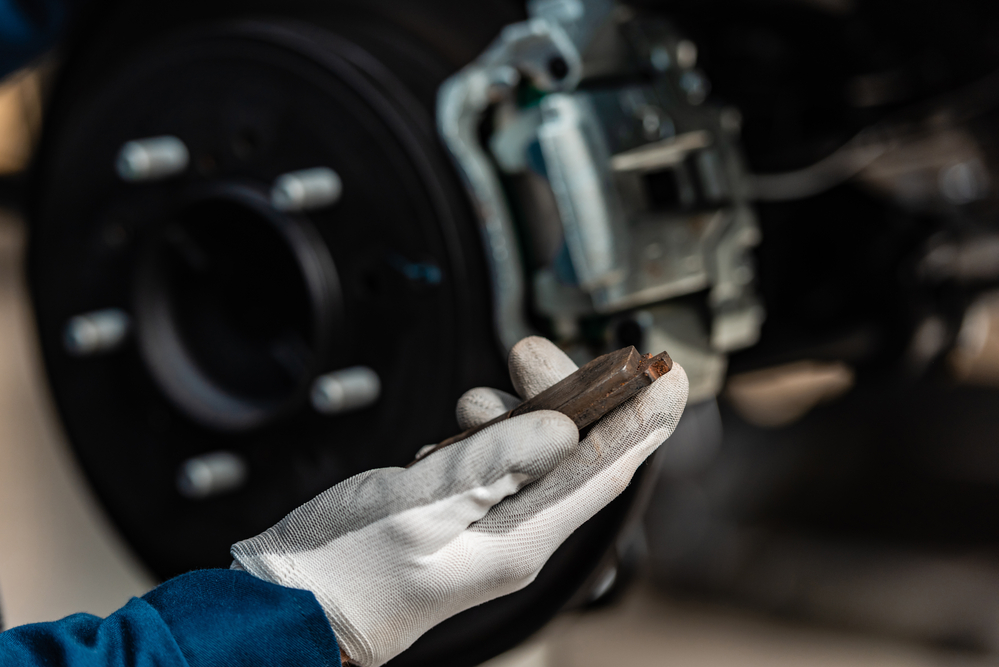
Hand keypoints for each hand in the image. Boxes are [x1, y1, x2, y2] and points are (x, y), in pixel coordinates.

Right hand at [231, 336, 687, 665]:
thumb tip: (560, 428)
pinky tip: (457, 430)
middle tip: (530, 351)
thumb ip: (491, 464)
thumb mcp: (416, 509)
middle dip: (562, 395)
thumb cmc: (343, 571)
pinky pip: (493, 463)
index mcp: (519, 542)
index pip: (602, 471)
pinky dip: (483, 435)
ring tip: (473, 400)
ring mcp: (486, 527)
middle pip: (569, 453)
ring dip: (511, 414)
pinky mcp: (457, 516)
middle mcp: (514, 536)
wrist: (290, 603)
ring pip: (528, 453)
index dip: (642, 420)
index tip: (671, 374)